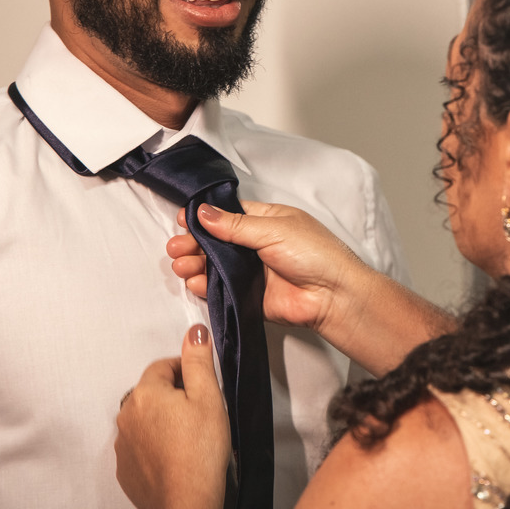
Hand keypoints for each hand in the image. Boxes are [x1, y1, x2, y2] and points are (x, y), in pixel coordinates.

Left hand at [115, 325, 228, 508]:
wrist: (186, 502)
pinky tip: (175, 455)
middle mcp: (127, 416)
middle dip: (173, 396)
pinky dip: (155, 446)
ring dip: (162, 421)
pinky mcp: (126, 468)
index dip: (185, 370)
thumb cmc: (199, 453)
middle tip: (200, 413)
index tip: (201, 385)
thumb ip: (198, 361)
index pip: (163, 365)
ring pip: (145, 419)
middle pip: (152, 392)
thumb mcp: (208, 398)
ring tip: (189, 437)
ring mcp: (123, 444)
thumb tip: (194, 333)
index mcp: (145, 393)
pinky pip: (139, 446)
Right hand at [168, 201, 366, 331]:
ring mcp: (253, 272)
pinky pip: (222, 290)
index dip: (205, 217)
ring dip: (195, 264)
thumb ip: (235, 225)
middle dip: (194, 243)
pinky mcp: (250, 296)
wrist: (334, 296)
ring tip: (181, 264)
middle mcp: (257, 245)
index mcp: (266, 220)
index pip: (228, 215)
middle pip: (216, 241)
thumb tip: (203, 212)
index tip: (182, 220)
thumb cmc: (315, 254)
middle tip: (175, 247)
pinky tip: (194, 281)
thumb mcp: (273, 229)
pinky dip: (205, 286)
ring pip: (215, 266)